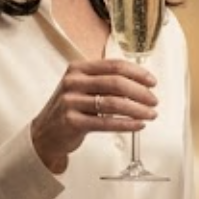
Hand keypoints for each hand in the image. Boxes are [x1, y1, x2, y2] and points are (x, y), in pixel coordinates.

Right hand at [30, 58, 157, 173]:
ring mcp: (71, 102)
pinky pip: (106, 122)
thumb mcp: (81, 87)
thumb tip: (139, 82)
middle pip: (116, 82)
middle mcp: (73, 82)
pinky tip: (138, 125)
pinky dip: (126, 124)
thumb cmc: (69, 109)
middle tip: (154, 100)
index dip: (137, 73)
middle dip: (140, 92)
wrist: (45, 133)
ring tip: (150, 114)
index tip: (152, 81)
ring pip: (113, 103)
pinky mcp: (73, 122)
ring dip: (137, 109)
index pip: (114, 65)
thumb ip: (104, 81)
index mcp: (77, 69)